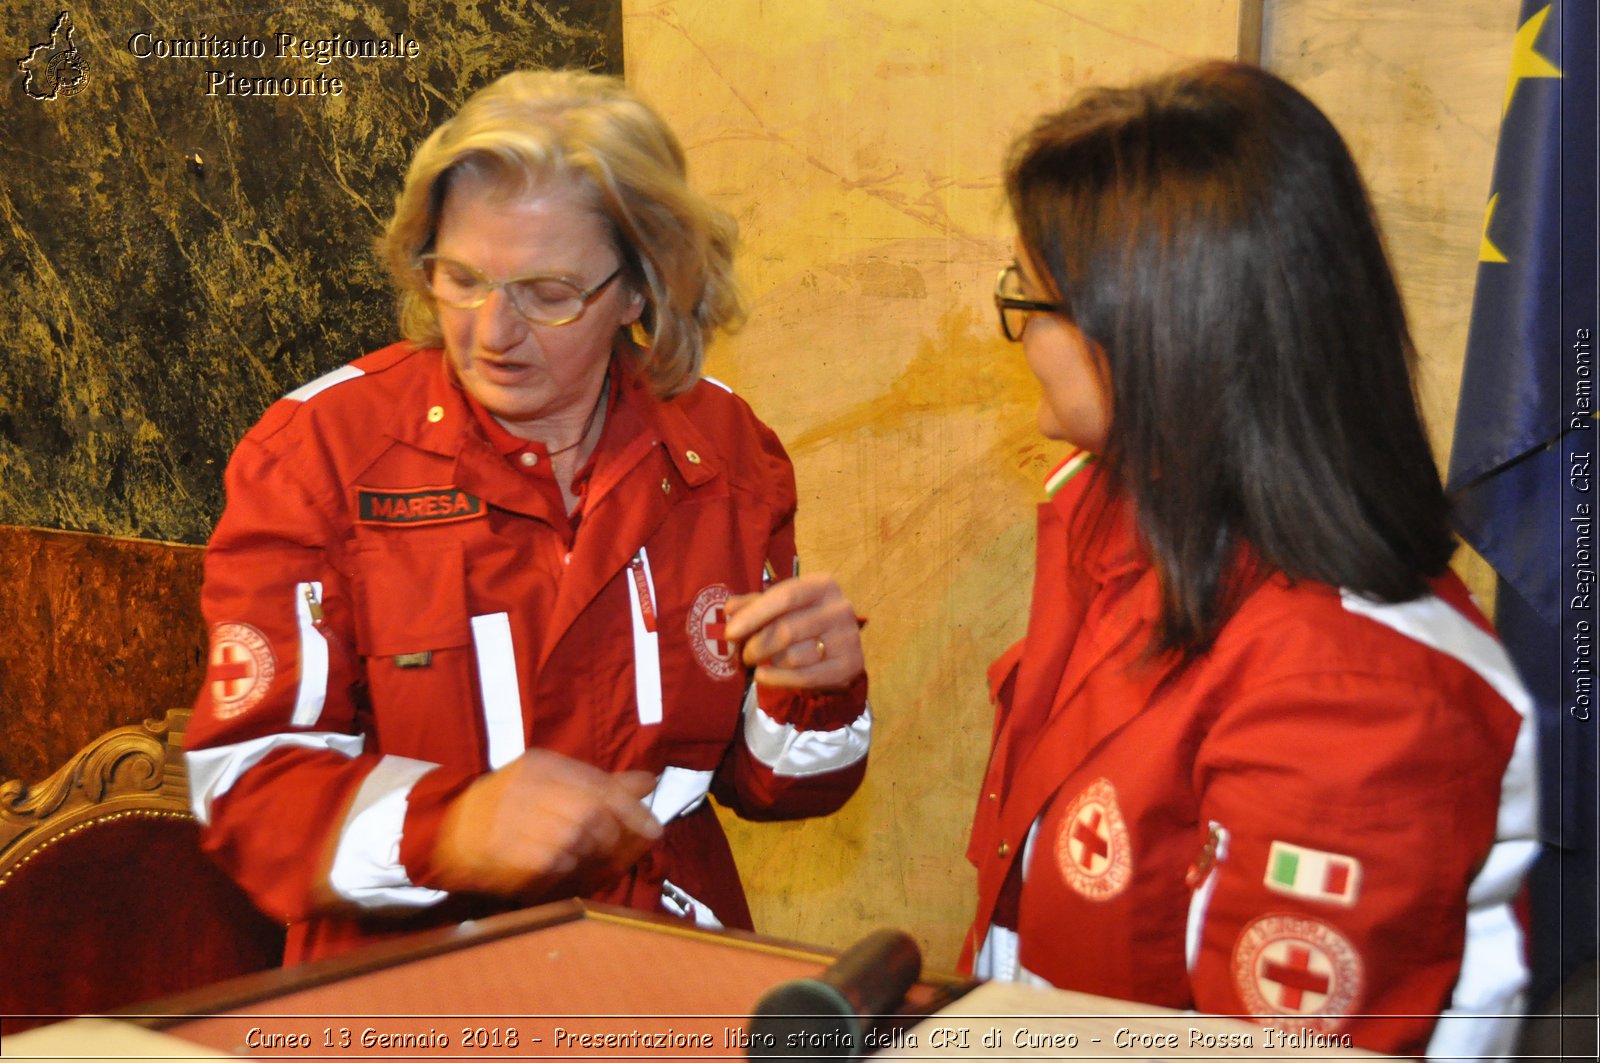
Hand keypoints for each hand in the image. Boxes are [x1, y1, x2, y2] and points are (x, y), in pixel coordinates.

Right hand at [431, 749, 661, 898]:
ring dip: (586, 855)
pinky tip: (559, 867)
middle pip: (590, 815)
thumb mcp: (554, 783)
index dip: (632, 811)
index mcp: (542, 764)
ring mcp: (509, 818)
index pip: (599, 785)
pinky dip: (563, 870)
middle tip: (612, 849)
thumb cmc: (512, 804)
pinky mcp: (498, 850)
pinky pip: (549, 865)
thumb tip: (648, 781)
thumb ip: (602, 785)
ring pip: (572, 841)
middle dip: (609, 838)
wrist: (449, 825)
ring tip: (581, 857)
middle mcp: (525, 786)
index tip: (654, 830)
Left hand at [722, 573, 864, 689]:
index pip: (784, 597)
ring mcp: (848, 638)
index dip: (753, 615)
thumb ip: (753, 605)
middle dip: (756, 645)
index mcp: (823, 586)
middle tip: (743, 654)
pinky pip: (805, 677)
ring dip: (769, 662)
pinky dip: (778, 679)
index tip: (729, 633)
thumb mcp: (782, 606)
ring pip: (793, 656)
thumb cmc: (804, 619)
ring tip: (763, 661)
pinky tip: (764, 676)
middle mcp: (839, 609)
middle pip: (787, 630)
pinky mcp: (849, 666)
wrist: (839, 646)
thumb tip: (729, 610)